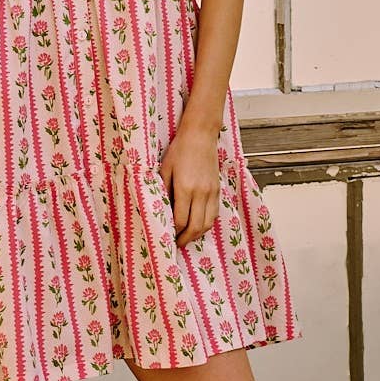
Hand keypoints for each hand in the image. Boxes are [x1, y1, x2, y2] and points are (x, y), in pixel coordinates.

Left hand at [159, 125, 221, 248]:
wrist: (200, 135)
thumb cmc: (179, 150)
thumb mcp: (164, 169)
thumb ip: (163, 191)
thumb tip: (161, 211)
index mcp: (185, 188)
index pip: (181, 220)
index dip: (174, 232)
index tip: (167, 237)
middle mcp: (201, 193)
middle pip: (196, 226)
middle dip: (186, 239)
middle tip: (177, 244)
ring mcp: (211, 192)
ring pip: (208, 223)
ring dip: (197, 234)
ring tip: (187, 238)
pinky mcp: (217, 189)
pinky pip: (214, 213)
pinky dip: (206, 223)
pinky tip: (198, 225)